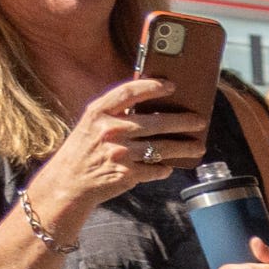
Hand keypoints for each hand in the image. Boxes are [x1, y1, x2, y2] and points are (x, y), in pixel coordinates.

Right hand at [36, 77, 208, 218]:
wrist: (69, 182)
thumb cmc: (85, 150)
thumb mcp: (92, 125)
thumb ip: (116, 114)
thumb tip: (152, 107)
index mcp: (99, 113)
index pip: (129, 93)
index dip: (152, 86)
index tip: (172, 86)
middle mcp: (110, 130)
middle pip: (155, 122)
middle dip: (182, 121)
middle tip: (199, 121)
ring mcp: (120, 153)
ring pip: (161, 148)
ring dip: (184, 147)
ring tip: (198, 146)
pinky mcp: (127, 174)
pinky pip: (155, 169)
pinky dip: (164, 168)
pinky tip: (169, 166)